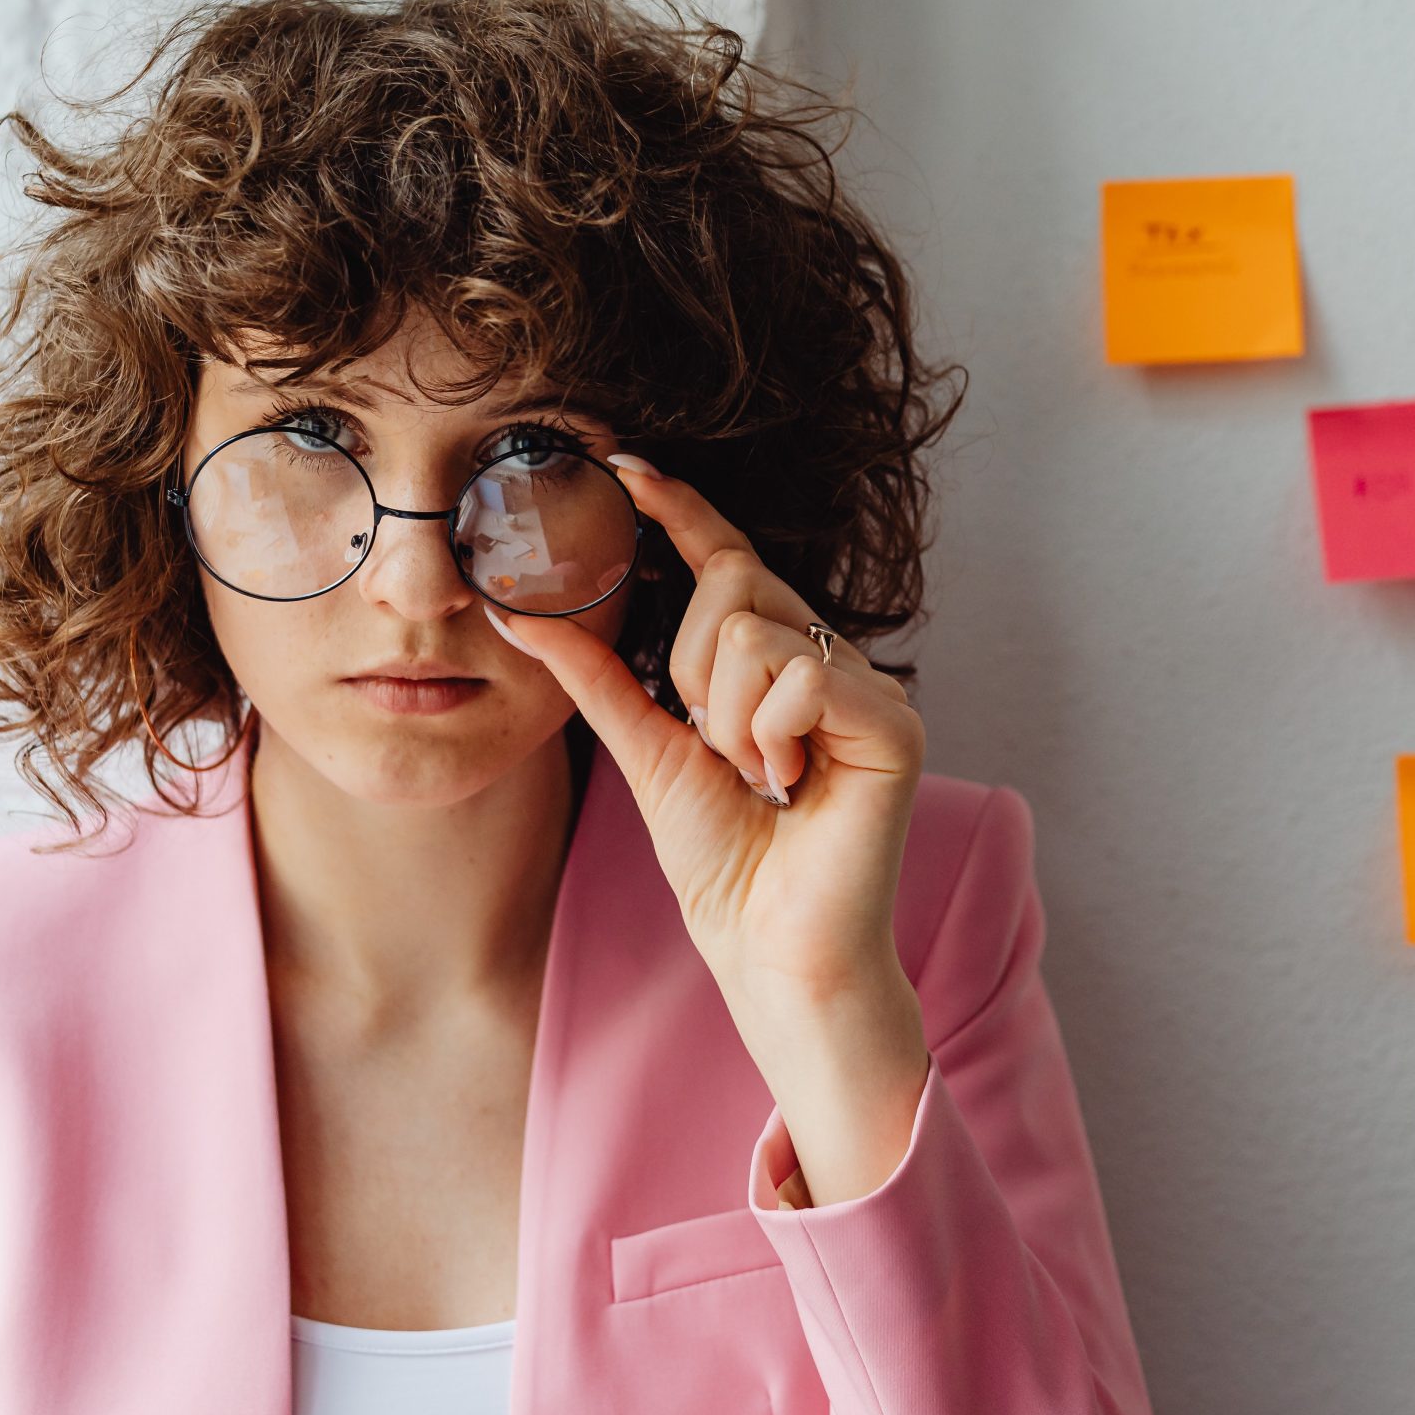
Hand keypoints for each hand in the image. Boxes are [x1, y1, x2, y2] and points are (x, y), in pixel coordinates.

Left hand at [481, 456, 928, 1007]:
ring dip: (726, 719)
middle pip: (733, 585)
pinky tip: (787, 782)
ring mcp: (870, 687)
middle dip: (691, 670)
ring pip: (753, 630)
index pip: (728, 559)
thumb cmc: (725, 864)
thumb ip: (597, 677)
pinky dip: (770, 734)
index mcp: (780, 661)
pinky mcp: (893, 723)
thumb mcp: (646, 752)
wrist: (772, 950)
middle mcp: (831, 660)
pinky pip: (800, 674)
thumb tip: (520, 611)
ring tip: (758, 779)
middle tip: (720, 753)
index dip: (682, 510)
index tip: (624, 464)